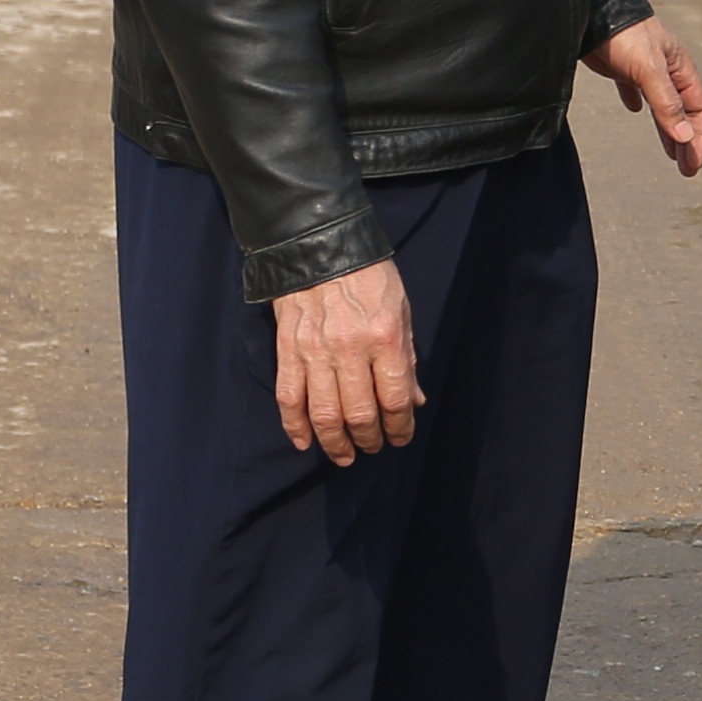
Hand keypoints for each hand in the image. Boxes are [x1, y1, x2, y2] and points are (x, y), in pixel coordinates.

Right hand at [271, 262, 423, 460]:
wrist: (318, 245)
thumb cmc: (368, 276)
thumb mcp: (400, 310)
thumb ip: (406, 358)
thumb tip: (414, 401)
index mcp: (384, 337)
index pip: (395, 399)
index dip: (400, 427)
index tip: (400, 437)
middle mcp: (350, 349)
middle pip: (360, 413)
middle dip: (369, 439)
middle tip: (373, 448)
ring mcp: (314, 351)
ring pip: (323, 414)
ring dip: (335, 442)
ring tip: (344, 455)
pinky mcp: (287, 350)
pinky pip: (289, 397)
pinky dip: (295, 425)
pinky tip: (305, 442)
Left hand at [598, 17, 701, 177]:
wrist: (591, 9)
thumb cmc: (625, 35)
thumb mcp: (649, 70)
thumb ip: (666, 103)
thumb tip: (685, 137)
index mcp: (679, 69)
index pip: (698, 108)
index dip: (699, 137)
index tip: (695, 164)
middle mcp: (665, 70)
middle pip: (683, 111)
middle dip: (686, 141)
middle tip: (687, 169)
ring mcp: (643, 68)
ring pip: (662, 105)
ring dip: (667, 129)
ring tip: (670, 154)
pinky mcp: (621, 66)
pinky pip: (634, 89)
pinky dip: (636, 102)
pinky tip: (633, 110)